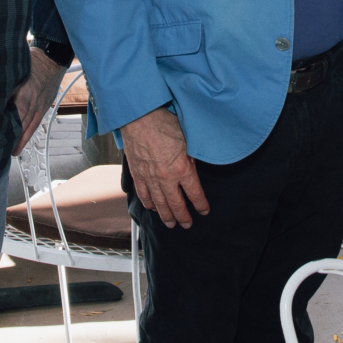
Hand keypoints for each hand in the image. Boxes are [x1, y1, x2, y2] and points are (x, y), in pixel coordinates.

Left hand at [13, 50, 65, 153]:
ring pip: (30, 127)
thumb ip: (3, 85)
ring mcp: (41, 105)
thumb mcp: (13, 71)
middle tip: (0, 149)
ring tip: (12, 151)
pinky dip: (29, 133)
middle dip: (12, 138)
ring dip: (21, 139)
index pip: (14, 117)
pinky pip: (37, 123)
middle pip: (22, 125)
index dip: (6, 129)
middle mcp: (33, 103)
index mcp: (25, 94)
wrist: (52, 57)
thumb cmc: (32, 62)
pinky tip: (23, 141)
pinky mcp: (45, 106)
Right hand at [120, 106, 208, 228]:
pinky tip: (152, 208)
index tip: (204, 211)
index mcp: (182, 169)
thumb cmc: (164, 123)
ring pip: (159, 204)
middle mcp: (166, 178)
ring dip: (166, 216)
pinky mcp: (138, 174)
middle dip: (184, 217)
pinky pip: (143, 194)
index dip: (201, 205)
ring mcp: (150, 178)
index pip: (195, 194)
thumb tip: (194, 168)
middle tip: (187, 225)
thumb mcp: (188, 139)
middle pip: (176, 205)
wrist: (140, 117)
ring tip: (171, 224)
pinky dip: (148, 204)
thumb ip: (192, 157)